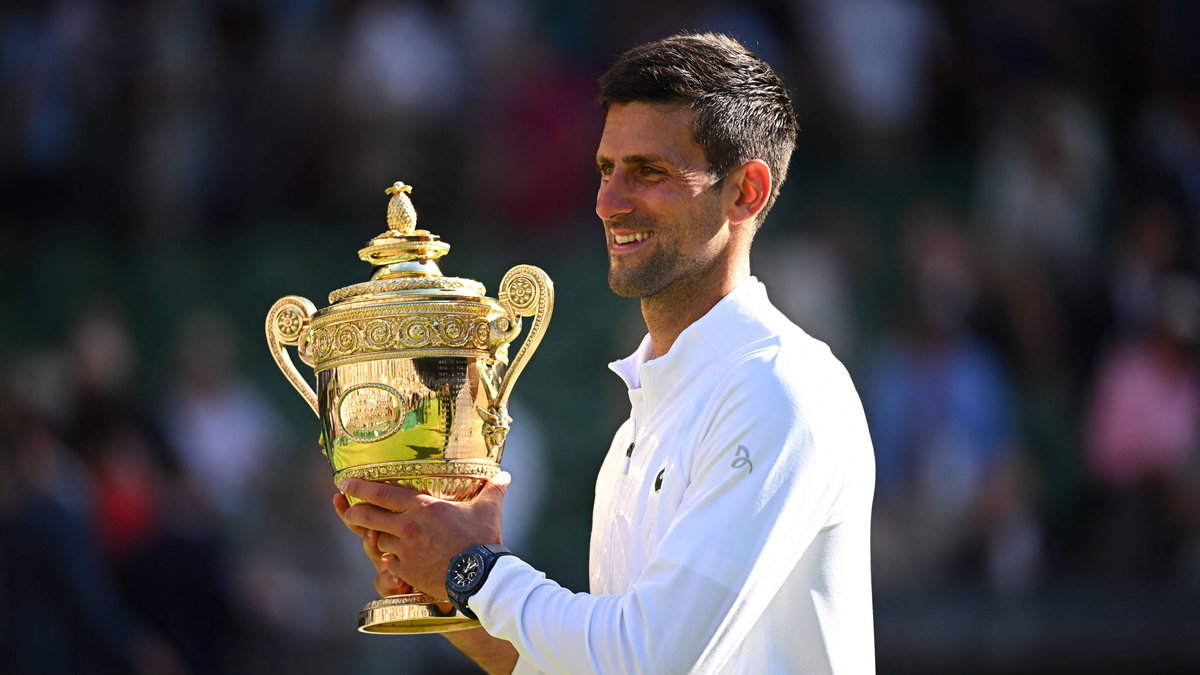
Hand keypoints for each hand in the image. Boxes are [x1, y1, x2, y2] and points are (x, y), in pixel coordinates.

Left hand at [335, 472, 509, 599]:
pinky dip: (392, 560)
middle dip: (353, 512)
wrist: (481, 577)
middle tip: (347, 508)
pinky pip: (390, 563)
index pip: (381, 492)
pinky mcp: (406, 570)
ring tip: (387, 538)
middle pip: (367, 516)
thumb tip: (505, 475)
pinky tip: (399, 561)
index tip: (344, 482)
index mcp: (422, 506)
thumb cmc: (483, 539)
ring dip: (380, 538)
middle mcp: (407, 526)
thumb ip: (493, 489)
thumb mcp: (488, 509)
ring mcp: (404, 550)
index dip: (359, 486)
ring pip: (378, 540)